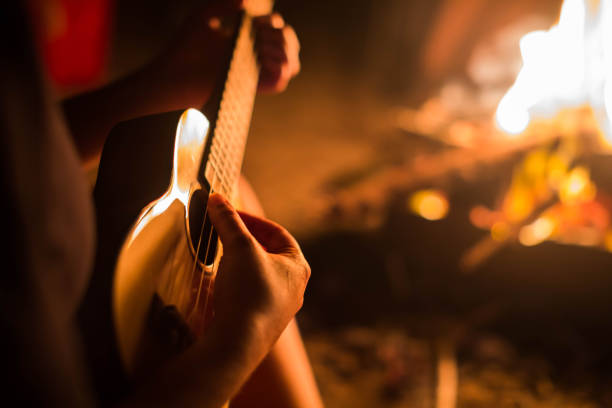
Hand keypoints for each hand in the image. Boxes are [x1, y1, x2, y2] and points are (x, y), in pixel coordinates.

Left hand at [151, 1, 299, 107]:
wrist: (173, 76)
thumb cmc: (183, 48)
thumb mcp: (202, 16)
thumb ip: (224, 3)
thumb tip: (247, 4)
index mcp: (245, 39)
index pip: (276, 28)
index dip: (272, 21)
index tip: (253, 22)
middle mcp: (253, 57)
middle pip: (289, 44)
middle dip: (283, 34)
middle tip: (258, 35)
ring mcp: (254, 73)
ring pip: (291, 63)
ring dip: (284, 50)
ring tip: (261, 47)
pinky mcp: (251, 87)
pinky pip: (280, 82)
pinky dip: (280, 67)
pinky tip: (262, 57)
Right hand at [207, 193, 309, 348]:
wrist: (238, 343)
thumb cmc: (248, 292)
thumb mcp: (239, 246)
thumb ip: (228, 220)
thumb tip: (216, 199)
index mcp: (298, 267)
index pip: (278, 233)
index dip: (252, 219)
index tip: (230, 214)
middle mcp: (294, 288)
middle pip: (269, 253)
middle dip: (245, 241)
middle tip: (224, 233)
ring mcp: (278, 308)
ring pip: (259, 276)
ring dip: (239, 263)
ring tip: (220, 256)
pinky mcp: (260, 323)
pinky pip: (249, 296)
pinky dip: (235, 285)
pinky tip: (219, 285)